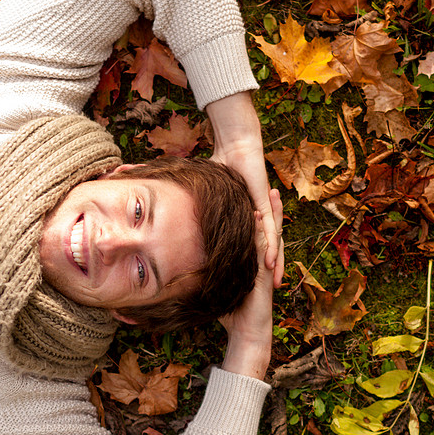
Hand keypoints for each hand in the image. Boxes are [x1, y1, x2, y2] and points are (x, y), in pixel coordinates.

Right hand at [206, 91, 283, 287]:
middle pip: (266, 247)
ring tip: (275, 285)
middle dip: (268, 271)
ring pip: (272, 243)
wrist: (237, 142)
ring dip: (275, 265)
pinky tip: (272, 264)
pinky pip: (270, 229)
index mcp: (246, 215)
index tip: (247, 281)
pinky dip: (271, 246)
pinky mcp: (264, 205)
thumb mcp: (206, 189)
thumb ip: (189, 198)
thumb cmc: (224, 159)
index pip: (251, 242)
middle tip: (270, 292)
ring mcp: (263, 211)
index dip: (251, 261)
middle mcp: (257, 216)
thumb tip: (158, 198)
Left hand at [219, 189, 283, 379]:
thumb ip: (204, 278)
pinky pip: (264, 249)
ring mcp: (264, 265)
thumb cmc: (230, 313)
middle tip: (269, 183)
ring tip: (273, 192)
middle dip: (269, 207)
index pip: (253, 233)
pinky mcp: (264, 273)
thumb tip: (179, 273)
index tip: (249, 195)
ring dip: (273, 214)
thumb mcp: (214, 289)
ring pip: (270, 234)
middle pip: (266, 229)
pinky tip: (259, 216)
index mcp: (250, 260)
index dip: (252, 214)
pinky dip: (262, 233)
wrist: (246, 333)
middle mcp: (260, 259)